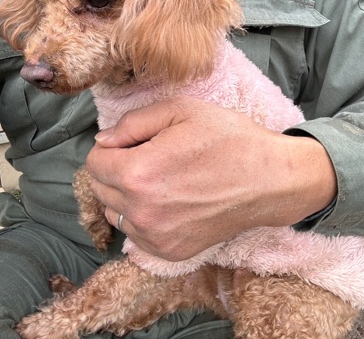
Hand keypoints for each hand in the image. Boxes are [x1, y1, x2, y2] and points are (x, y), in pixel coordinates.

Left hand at [86, 96, 336, 261]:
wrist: (270, 179)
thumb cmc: (228, 140)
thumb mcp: (180, 111)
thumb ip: (132, 123)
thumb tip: (103, 141)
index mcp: (138, 173)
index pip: (94, 162)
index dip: (113, 147)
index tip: (135, 142)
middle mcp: (141, 211)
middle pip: (100, 188)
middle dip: (116, 169)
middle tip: (148, 157)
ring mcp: (155, 236)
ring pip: (114, 213)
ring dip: (125, 195)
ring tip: (159, 180)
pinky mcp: (170, 251)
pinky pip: (135, 235)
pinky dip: (143, 218)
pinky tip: (169, 202)